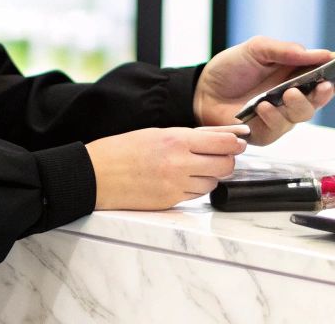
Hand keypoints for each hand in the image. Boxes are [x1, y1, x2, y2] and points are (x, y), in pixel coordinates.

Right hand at [86, 125, 249, 209]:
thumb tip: (224, 134)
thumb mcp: (158, 133)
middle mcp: (179, 163)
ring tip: (196, 168)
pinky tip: (183, 180)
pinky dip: (195, 188)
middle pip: (225, 165)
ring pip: (213, 183)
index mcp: (177, 140)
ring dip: (211, 176)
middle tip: (221, 156)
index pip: (223, 143)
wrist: (95, 175)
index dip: (236, 143)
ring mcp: (175, 185)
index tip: (240, 142)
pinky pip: (195, 196)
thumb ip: (193, 135)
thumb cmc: (123, 149)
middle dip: (227, 160)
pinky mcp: (169, 201)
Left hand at [193, 36, 334, 145]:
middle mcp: (290, 97)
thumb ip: (286, 51)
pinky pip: (277, 129)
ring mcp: (279, 116)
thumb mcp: (257, 49)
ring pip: (301, 115)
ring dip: (299, 104)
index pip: (322, 77)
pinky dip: (273, 117)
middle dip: (324, 93)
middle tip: (323, 85)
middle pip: (317, 99)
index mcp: (293, 75)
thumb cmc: (231, 68)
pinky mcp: (264, 132)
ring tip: (288, 94)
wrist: (201, 89)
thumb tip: (318, 53)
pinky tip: (264, 107)